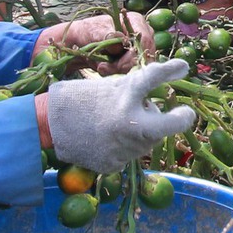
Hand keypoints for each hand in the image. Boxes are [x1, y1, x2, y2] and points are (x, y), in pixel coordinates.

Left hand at [34, 12, 153, 74]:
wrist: (80, 43)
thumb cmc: (87, 32)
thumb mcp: (94, 31)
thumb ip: (108, 35)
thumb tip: (121, 40)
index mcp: (136, 21)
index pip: (145, 40)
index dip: (135, 55)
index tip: (119, 65)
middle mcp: (142, 34)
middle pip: (144, 55)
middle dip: (124, 65)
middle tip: (104, 68)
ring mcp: (140, 48)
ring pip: (139, 65)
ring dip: (119, 70)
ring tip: (102, 67)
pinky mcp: (134, 59)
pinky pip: (132, 71)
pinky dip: (118, 73)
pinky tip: (106, 69)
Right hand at [46, 60, 197, 174]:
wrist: (48, 125)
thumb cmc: (78, 99)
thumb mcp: (108, 86)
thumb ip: (134, 92)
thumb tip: (160, 101)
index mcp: (124, 96)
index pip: (154, 78)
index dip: (171, 70)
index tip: (184, 69)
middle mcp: (128, 122)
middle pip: (169, 125)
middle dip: (180, 119)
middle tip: (185, 114)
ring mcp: (122, 147)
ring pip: (149, 141)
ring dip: (144, 131)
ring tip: (120, 122)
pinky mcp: (114, 164)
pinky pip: (130, 154)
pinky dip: (126, 146)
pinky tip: (108, 138)